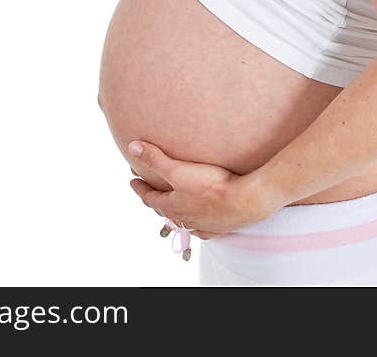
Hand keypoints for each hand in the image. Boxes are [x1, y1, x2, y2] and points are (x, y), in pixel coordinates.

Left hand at [126, 140, 277, 239]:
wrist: (244, 201)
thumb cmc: (211, 186)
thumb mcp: (178, 169)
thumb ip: (155, 159)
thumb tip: (132, 148)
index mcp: (171, 206)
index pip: (149, 197)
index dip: (140, 188)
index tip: (133, 181)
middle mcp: (183, 219)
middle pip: (164, 209)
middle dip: (154, 199)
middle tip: (149, 191)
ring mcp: (201, 225)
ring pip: (182, 220)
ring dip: (175, 212)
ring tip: (173, 205)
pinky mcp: (218, 228)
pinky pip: (201, 228)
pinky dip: (195, 224)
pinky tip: (197, 222)